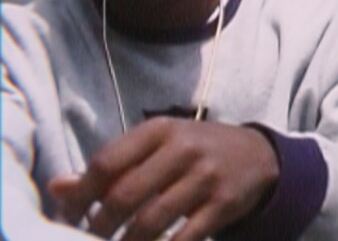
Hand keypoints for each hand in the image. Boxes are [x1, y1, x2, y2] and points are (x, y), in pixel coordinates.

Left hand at [48, 118, 278, 240]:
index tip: (67, 218)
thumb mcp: (157, 146)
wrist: (257, 155)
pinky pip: (184, 238)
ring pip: (150, 221)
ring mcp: (206, 176)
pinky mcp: (223, 204)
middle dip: (98, 227)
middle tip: (90, 240)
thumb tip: (58, 188)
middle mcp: (183, 149)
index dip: (79, 196)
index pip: (106, 163)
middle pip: (124, 195)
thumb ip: (112, 165)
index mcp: (160, 130)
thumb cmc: (194, 150)